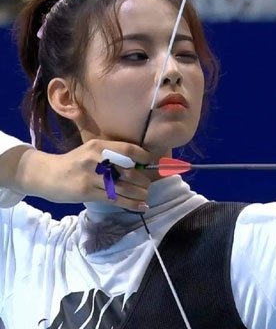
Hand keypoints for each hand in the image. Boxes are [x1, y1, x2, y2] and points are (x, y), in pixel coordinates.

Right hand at [11, 139, 151, 211]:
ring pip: (123, 187)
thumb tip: (140, 164)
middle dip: (143, 180)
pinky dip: (131, 204)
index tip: (150, 163)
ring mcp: (91, 176)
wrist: (48, 175)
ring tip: (145, 196)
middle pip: (128, 171)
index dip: (143, 157)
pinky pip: (115, 199)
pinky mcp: (88, 192)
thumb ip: (112, 154)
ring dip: (139, 193)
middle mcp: (96, 159)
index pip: (128, 150)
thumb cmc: (75, 163)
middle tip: (147, 184)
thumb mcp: (91, 151)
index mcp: (99, 146)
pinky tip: (142, 207)